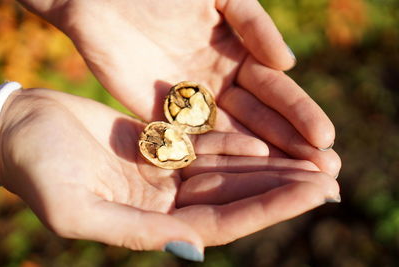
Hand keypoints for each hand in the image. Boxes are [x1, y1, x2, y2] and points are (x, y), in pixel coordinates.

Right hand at [0, 88, 339, 260]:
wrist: (20, 129)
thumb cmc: (35, 168)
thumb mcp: (76, 208)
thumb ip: (131, 230)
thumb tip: (189, 248)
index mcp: (147, 224)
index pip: (220, 222)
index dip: (267, 209)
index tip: (312, 195)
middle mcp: (161, 201)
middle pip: (233, 197)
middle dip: (281, 189)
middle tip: (330, 178)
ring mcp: (162, 173)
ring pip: (225, 171)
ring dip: (267, 167)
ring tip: (311, 161)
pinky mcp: (158, 144)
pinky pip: (203, 146)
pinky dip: (232, 144)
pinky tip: (263, 144)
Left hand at [18, 0, 340, 175]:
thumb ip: (253, 25)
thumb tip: (286, 64)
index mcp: (238, 53)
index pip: (275, 89)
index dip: (300, 113)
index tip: (325, 138)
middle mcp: (220, 82)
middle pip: (261, 119)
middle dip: (292, 144)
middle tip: (325, 171)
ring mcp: (193, 104)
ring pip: (234, 135)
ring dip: (264, 159)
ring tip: (296, 183)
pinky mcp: (164, 117)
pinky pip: (196, 141)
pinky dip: (220, 158)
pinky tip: (244, 178)